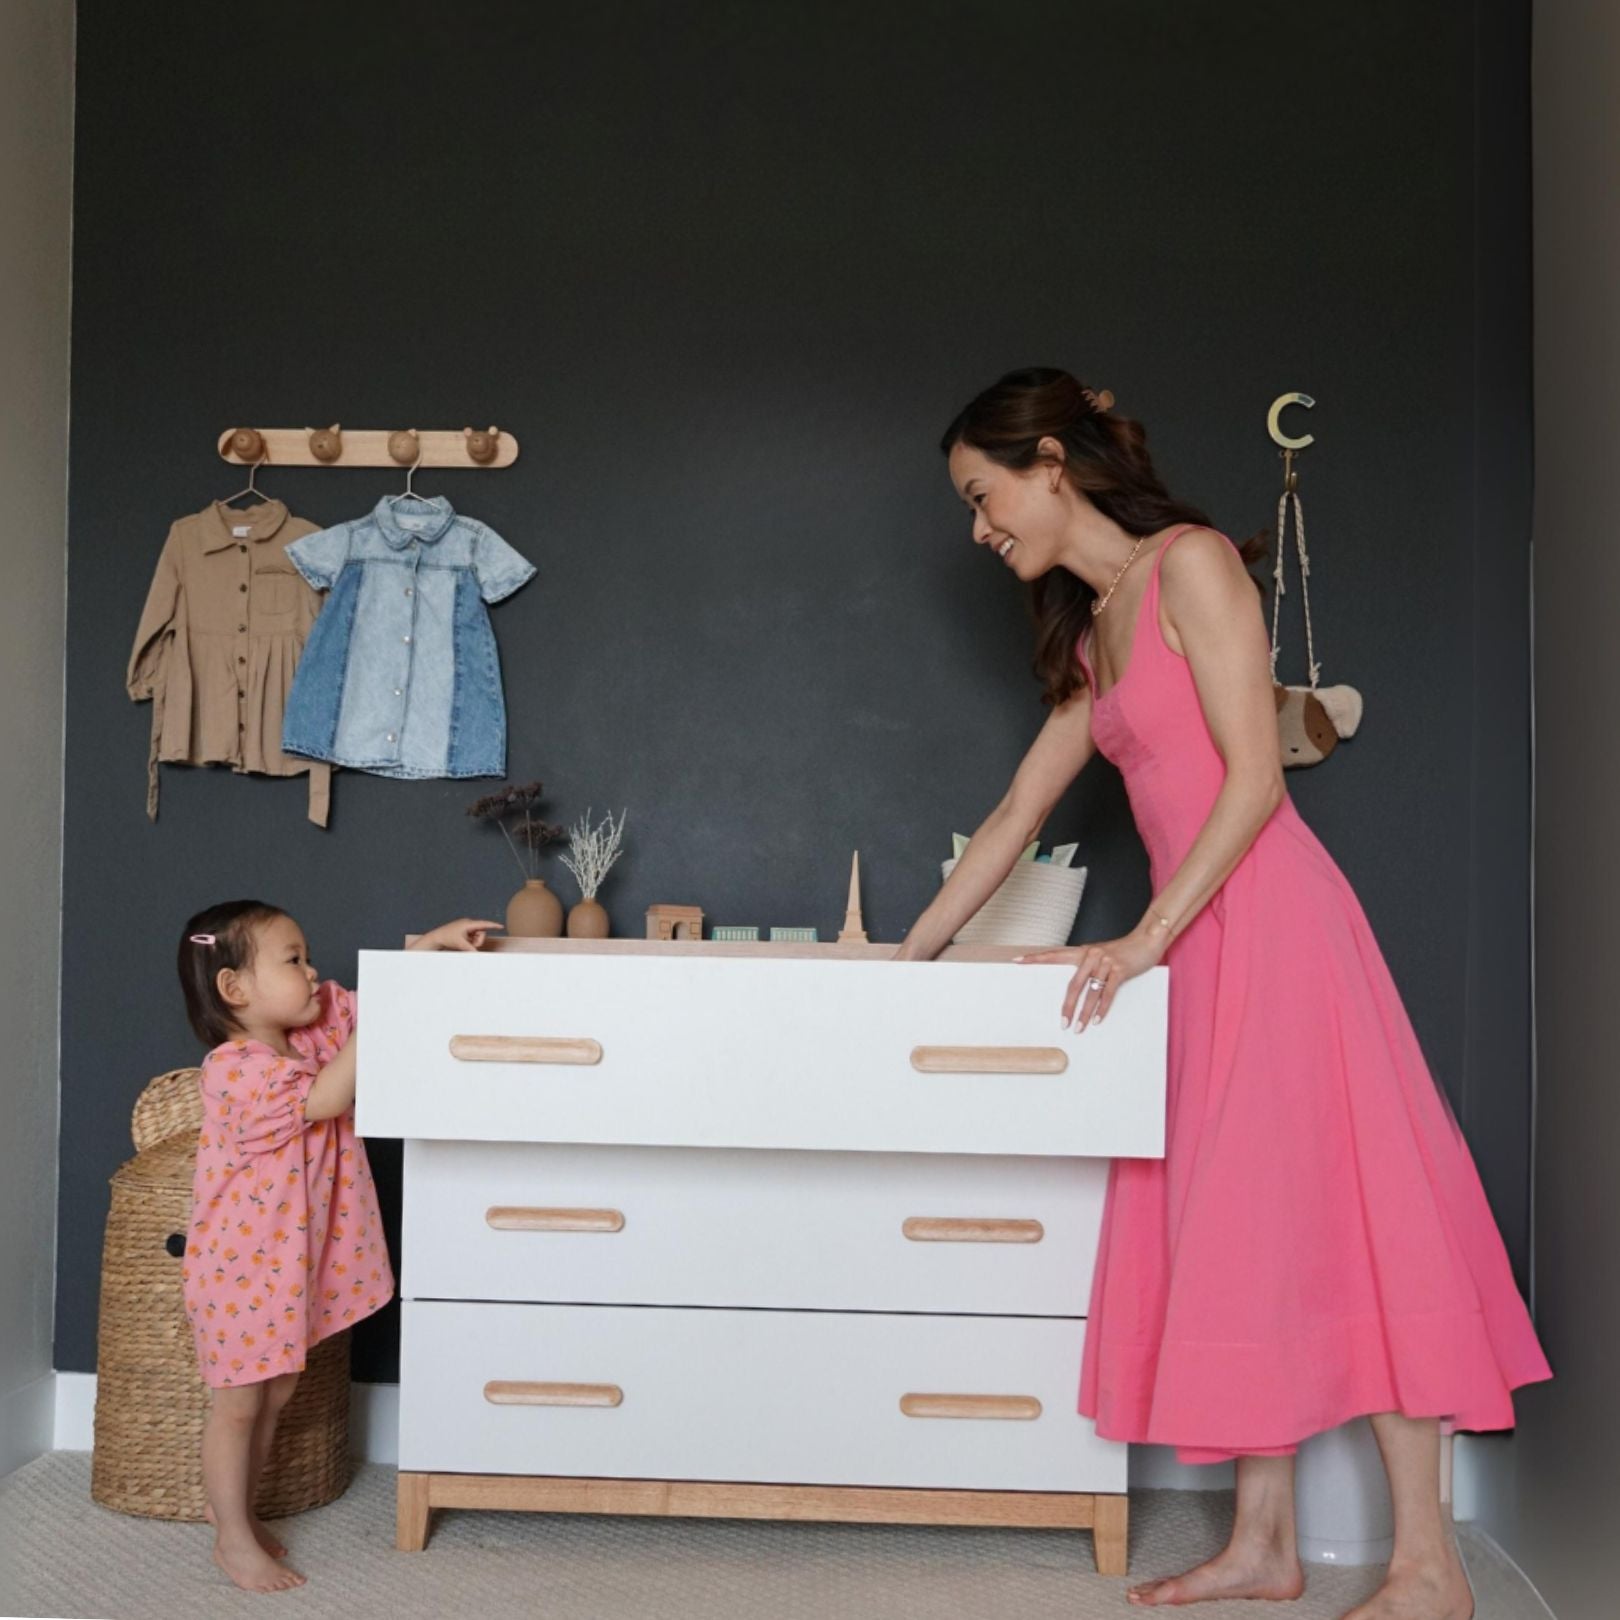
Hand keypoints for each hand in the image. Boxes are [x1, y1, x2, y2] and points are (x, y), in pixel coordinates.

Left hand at [407, 918, 503, 952]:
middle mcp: (468, 924)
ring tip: (464, 944)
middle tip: (471, 946)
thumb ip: (471, 949)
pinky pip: (472, 937)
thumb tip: (478, 953)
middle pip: (481, 933)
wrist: (436, 937)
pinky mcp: (463, 932)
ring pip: (477, 936)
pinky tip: (463, 943)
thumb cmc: (447, 938)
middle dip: (478, 941)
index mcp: (468, 924)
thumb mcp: (461, 944)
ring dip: (474, 942)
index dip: (493, 925)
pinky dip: (470, 942)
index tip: (501, 926)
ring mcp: (466, 928)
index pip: (484, 924)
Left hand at [1015, 928, 1163, 1032]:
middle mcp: (1091, 955)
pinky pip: (1108, 993)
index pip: (1054, 955)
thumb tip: (1078, 986)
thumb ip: (1088, 966)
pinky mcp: (1120, 970)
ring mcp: (1105, 962)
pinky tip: (1097, 1020)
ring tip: (1079, 1027)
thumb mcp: (1100, 954)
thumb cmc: (1122, 950)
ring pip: (1090, 992)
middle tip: (1062, 1023)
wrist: (1146, 939)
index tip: (1017, 960)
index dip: (1035, 958)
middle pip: (1073, 984)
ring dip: (1084, 1013)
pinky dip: (1102, 1009)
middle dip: (1066, 1006)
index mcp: (1082, 951)